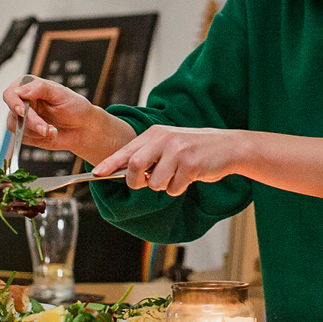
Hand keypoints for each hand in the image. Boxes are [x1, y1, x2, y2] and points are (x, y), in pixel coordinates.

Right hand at [1, 75, 131, 163]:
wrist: (83, 128)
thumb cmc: (75, 107)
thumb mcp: (61, 93)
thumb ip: (41, 89)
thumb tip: (20, 90)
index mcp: (30, 87)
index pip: (11, 93)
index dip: (13, 102)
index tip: (23, 111)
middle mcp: (24, 102)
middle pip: (13, 112)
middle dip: (31, 122)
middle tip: (46, 127)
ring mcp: (24, 119)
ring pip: (15, 127)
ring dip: (35, 131)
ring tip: (53, 130)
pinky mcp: (27, 133)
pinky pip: (22, 138)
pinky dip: (37, 138)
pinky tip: (51, 134)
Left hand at [94, 125, 248, 196]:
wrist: (226, 147)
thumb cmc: (194, 148)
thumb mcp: (168, 144)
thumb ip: (147, 155)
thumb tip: (122, 172)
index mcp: (155, 133)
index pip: (126, 150)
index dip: (109, 164)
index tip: (96, 174)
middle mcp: (164, 140)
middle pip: (134, 167)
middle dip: (136, 181)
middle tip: (145, 182)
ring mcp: (177, 152)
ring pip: (154, 183)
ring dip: (163, 186)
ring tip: (176, 175)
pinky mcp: (191, 165)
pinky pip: (173, 188)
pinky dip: (178, 188)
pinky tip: (188, 177)